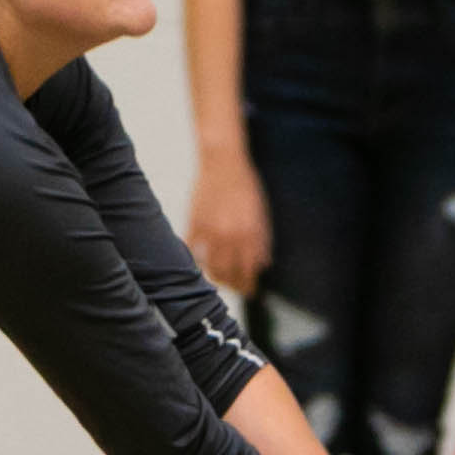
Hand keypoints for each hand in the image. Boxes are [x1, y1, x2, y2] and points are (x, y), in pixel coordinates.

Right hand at [187, 153, 269, 299]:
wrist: (223, 163)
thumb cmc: (245, 187)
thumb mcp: (261, 214)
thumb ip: (262, 241)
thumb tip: (262, 264)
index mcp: (249, 235)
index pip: (248, 272)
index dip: (249, 285)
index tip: (250, 290)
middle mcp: (229, 237)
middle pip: (227, 274)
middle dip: (232, 285)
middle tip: (234, 286)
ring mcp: (209, 232)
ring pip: (209, 267)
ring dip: (214, 276)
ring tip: (219, 277)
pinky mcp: (194, 224)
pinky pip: (192, 250)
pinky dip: (196, 258)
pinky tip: (200, 261)